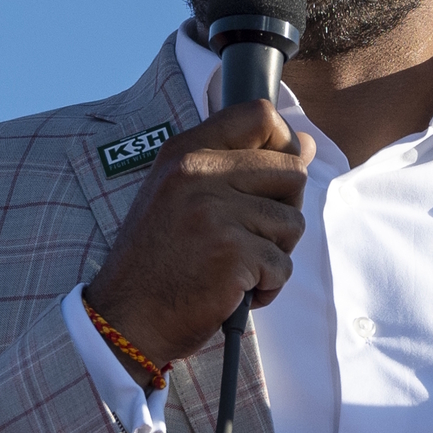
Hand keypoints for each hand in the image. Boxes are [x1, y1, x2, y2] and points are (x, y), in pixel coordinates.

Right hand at [88, 98, 315, 372]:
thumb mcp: (186, 198)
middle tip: (251, 237)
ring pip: (293, 222)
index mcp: (184, 153)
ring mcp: (215, 213)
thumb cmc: (159, 261)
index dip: (282, 144)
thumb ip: (242, 166)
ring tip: (236, 267)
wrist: (127, 318)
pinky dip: (267, 287)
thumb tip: (305, 143)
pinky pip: (283, 266)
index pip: (258, 115)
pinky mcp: (232, 253)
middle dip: (284, 210)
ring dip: (275, 254)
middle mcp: (198, 174)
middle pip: (291, 171)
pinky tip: (234, 291)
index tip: (271, 179)